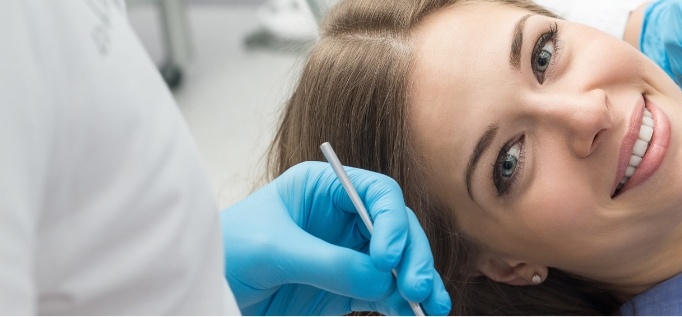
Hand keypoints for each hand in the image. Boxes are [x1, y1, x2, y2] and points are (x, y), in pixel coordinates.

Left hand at [221, 161, 450, 315]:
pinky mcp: (344, 287)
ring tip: (432, 307)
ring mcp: (346, 254)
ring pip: (397, 264)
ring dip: (417, 284)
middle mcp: (342, 218)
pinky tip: (417, 315)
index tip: (388, 256)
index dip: (392, 222)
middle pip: (396, 231)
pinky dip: (402, 305)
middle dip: (412, 257)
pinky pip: (383, 294)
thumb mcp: (273, 252)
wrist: (201, 289)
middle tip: (416, 287)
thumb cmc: (225, 252)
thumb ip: (328, 263)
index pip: (377, 195)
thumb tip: (381, 278)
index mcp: (324, 189)